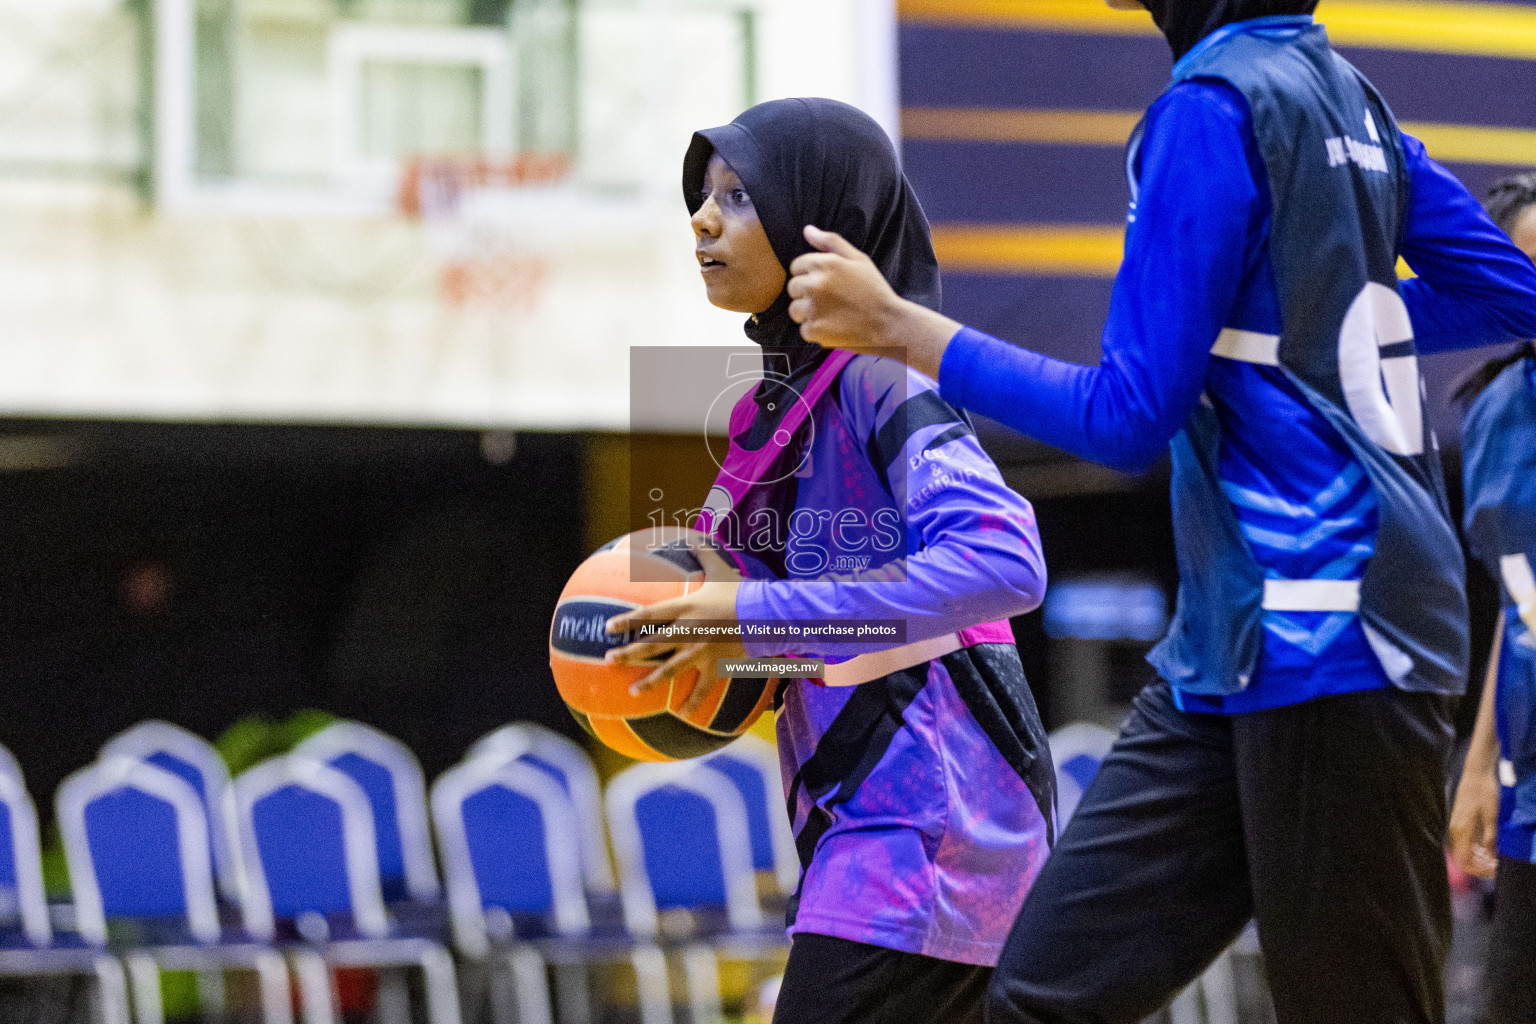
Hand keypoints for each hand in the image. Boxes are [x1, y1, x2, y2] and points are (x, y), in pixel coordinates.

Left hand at [604, 546, 745, 715]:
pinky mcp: (715, 665)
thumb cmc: (741, 591)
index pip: (648, 615)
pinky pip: (702, 688)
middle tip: (609, 661)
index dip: (626, 621)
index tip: (608, 628)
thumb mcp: (720, 569)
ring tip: (633, 691)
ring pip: (669, 670)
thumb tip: (696, 535)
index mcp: (684, 608)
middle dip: (628, 654)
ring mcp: (699, 651)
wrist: (764, 614)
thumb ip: (705, 553)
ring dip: (649, 681)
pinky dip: (693, 702)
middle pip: (651, 644)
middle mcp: (686, 631)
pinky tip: (682, 715)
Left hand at [786, 226, 960, 378]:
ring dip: (808, 313)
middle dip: (807, 293)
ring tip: (832, 314)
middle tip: (832, 300)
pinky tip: (834, 326)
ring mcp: (813, 308)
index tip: (829, 284)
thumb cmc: (874, 289)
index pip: (796, 267)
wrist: (888, 323)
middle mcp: (814, 284)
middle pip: (793, 288)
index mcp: (823, 263)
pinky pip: (804, 329)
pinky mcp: (815, 329)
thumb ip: (830, 241)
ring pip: (795, 309)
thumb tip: (807, 229)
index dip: (811, 275)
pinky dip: (816, 330)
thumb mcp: (858, 259)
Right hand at [1450, 760, 1501, 879]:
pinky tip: (1488, 847)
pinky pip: (1465, 842)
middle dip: (1479, 866)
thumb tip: (1491, 858)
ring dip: (1478, 858)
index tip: (1494, 871)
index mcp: (1461, 830)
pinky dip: (1475, 848)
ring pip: (1464, 850)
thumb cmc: (1485, 793)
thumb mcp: (1491, 817)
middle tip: (1496, 866)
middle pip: (1463, 858)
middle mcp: (1455, 830)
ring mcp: (1456, 825)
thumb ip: (1490, 838)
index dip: (1478, 870)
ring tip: (1494, 858)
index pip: (1464, 860)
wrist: (1476, 774)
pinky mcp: (1460, 821)